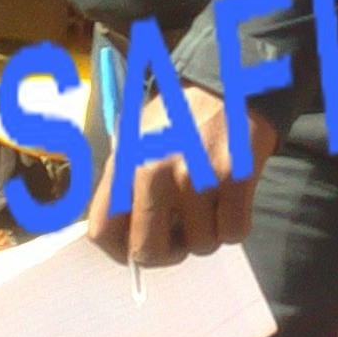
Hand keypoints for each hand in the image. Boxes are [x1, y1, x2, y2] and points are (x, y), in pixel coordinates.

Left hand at [88, 82, 274, 268]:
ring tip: (209, 203)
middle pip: (147, 252)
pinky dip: (234, 225)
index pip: (102, 231)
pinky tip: (230, 199)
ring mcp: (197, 178)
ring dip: (207, 234)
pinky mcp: (235, 179)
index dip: (120, 251)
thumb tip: (126, 241)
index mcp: (125, 162)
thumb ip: (125, 187)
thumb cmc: (180, 117)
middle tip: (179, 237)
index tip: (136, 249)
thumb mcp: (137, 140)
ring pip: (199, 246)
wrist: (230, 82)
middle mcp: (154, 173)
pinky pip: (232, 233)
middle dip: (166, 254)